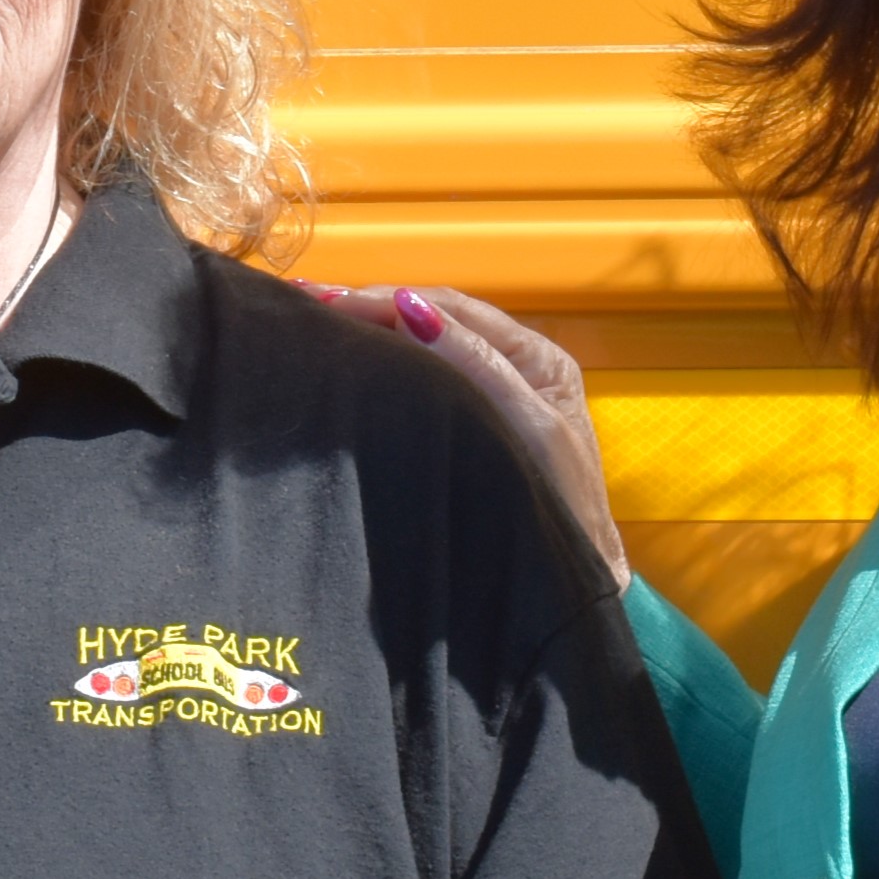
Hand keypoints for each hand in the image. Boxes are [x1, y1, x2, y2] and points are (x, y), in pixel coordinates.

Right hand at [305, 285, 624, 584]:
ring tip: (318, 318)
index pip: (452, 309)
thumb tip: (413, 310)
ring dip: (375, 330)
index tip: (332, 301)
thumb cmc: (560, 508)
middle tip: (309, 299)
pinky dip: (388, 362)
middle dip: (374, 306)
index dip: (390, 299)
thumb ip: (477, 364)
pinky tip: (353, 358)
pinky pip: (425, 378)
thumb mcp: (526, 426)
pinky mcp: (473, 422)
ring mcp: (495, 392)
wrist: (569, 578)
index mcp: (538, 357)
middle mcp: (517, 364)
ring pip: (425, 346)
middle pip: (436, 319)